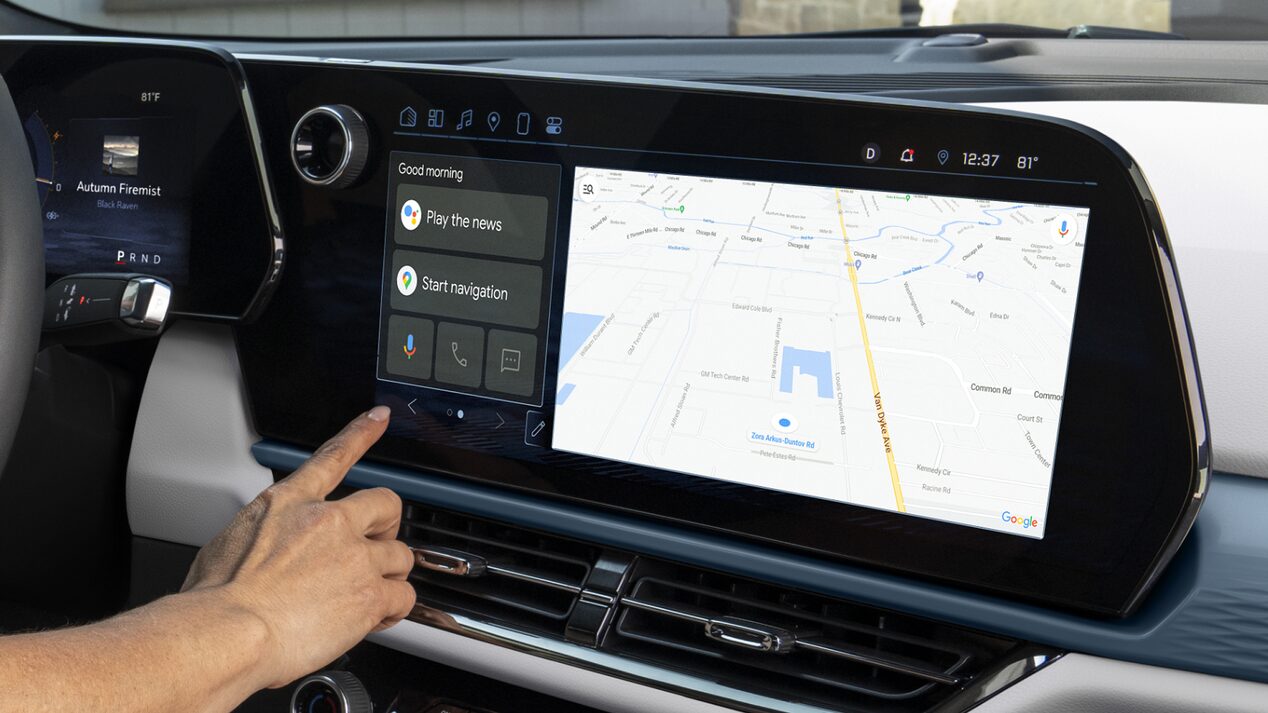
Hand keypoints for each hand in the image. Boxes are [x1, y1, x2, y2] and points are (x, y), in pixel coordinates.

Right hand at [181, 406, 415, 688]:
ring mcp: (354, 556)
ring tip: (362, 597)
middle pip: (387, 505)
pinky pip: (404, 596)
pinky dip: (394, 610)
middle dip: (386, 528)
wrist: (227, 632)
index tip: (379, 418)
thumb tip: (265, 553)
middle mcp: (328, 522)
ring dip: (388, 576)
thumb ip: (264, 536)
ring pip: (401, 556)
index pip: (334, 456)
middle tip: (373, 552)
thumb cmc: (216, 599)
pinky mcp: (370, 593)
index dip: (361, 433)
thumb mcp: (229, 543)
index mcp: (289, 503)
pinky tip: (374, 618)